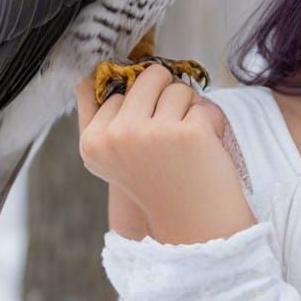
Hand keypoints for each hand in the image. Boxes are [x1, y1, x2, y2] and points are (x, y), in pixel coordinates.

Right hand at [74, 63, 253, 243]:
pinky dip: (211, 124)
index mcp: (92, 142)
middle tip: (169, 139)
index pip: (114, 89)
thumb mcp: (116, 155)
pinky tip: (205, 152)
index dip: (139, 108)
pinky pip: (204, 105)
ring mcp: (151, 134)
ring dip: (190, 110)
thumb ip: (100, 115)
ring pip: (178, 87)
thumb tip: (89, 72)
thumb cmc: (160, 184)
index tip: (145, 142)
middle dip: (166, 98)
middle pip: (149, 77)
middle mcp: (116, 136)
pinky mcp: (188, 134)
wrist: (195, 227)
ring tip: (185, 147)